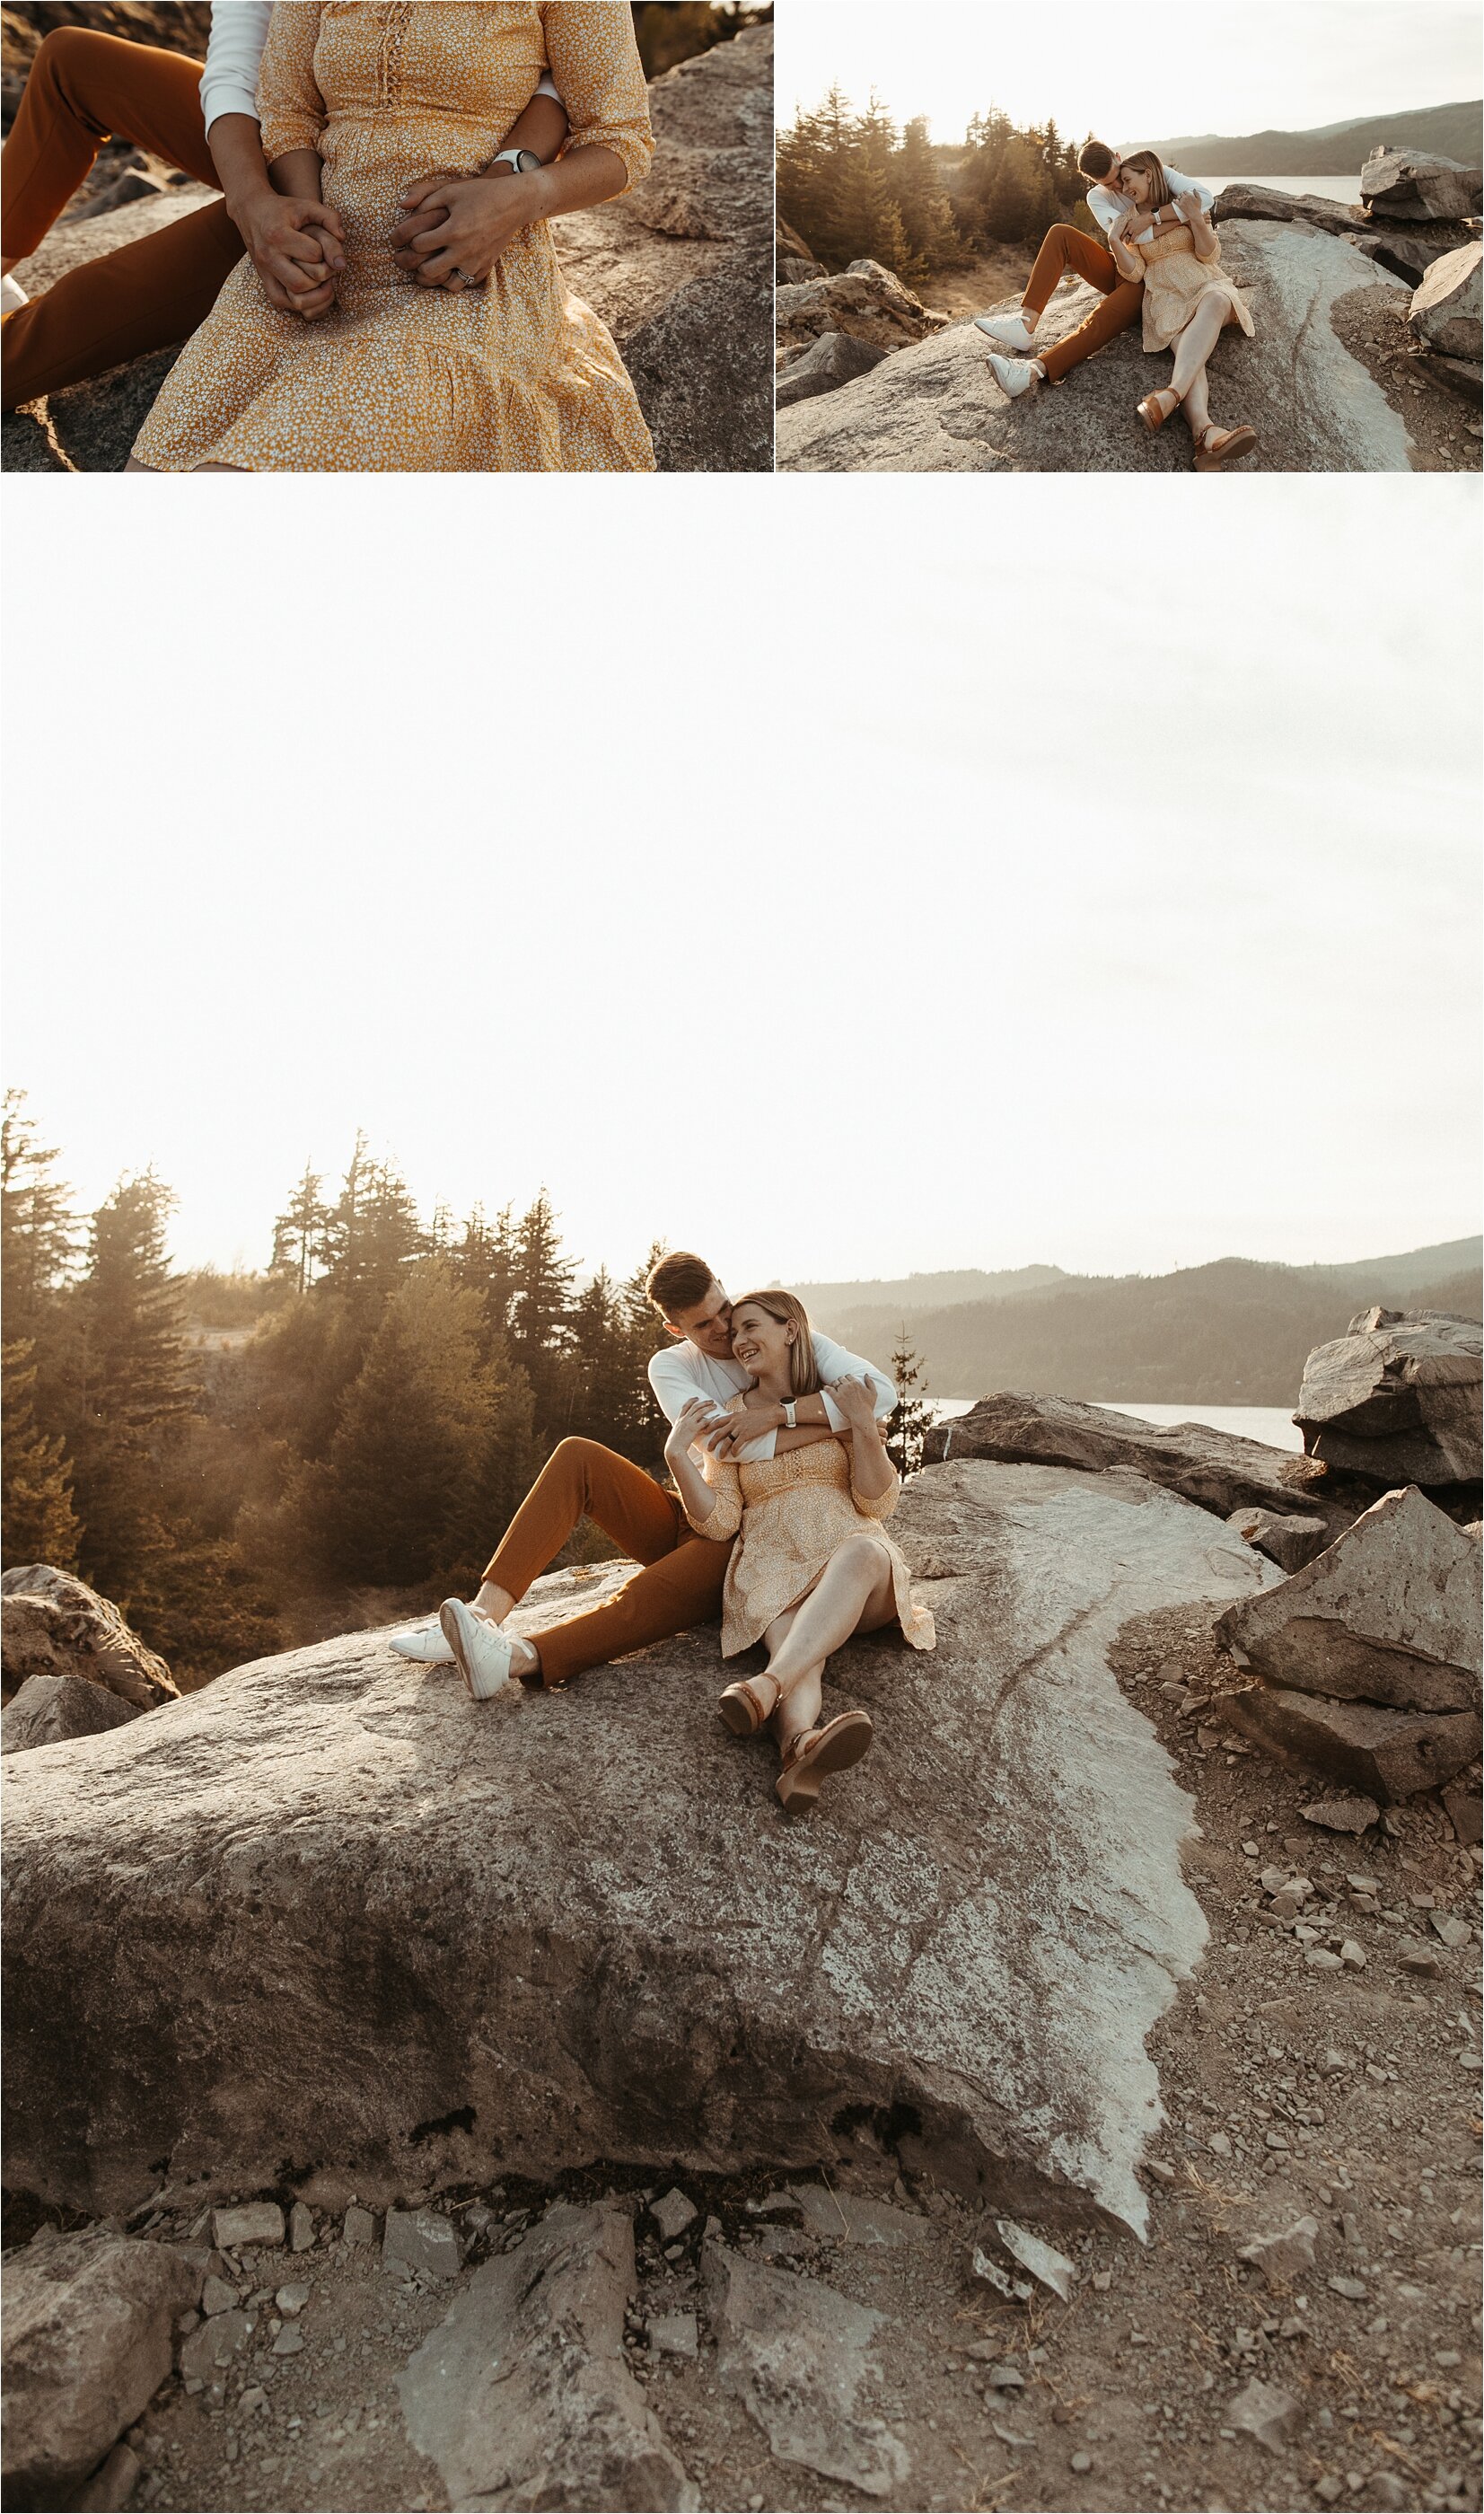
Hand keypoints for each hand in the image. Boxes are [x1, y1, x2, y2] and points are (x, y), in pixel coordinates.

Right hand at [231, 187, 344, 316]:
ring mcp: (264, 272)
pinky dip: (301, 303)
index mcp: (278, 234)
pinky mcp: (263, 282)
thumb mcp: (307, 205)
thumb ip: (329, 217)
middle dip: (322, 279)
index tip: (325, 249)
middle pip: (303, 283)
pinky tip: (311, 290)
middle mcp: (268, 256)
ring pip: (295, 300)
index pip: (313, 255)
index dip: (325, 254)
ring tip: (324, 282)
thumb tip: (343, 239)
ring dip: (315, 296)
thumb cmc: (284, 209)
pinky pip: (283, 303)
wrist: (251, 212)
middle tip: (329, 270)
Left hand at [390, 169, 543, 288]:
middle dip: (416, 264)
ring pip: (447, 284)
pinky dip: (453, 279)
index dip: (407, 241)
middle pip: (428, 270)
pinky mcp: (485, 267)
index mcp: (453, 230)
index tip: (402, 239)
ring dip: (435, 277)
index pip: (419, 245)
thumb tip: (400, 206)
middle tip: (411, 258)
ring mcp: (476, 262)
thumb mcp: (450, 190)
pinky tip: (447, 269)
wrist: (513, 204)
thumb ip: (423, 198)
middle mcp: (464, 250)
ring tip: (429, 267)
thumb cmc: (478, 194)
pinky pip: (464, 284)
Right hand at [664, 1398, 724, 1465]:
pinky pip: (705, 1421)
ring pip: (700, 1411)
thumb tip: (681, 1430)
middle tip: (711, 1401)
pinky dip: (712, 1418)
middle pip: (695, 1407)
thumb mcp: (675, 1434)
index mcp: (679, 1420)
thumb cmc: (674, 1445)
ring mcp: (689, 1423)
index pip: (685, 1406)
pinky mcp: (694, 1429)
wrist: (673, 1450)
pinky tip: (717, 1416)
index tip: (696, 1398)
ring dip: (709, 1407)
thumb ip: (679, 1430)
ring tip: (715, 1406)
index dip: (691, 1401)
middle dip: (704, 1402)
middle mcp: (684, 1419)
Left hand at [702, 1401, 783, 1459]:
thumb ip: (736, 1418)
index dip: (709, 1427)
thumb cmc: (759, 1414)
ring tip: (719, 1457)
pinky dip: (734, 1451)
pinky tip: (733, 1455)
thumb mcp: (744, 1413)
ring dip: (722, 1450)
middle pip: (718, 1432)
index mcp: (733, 1416)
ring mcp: (740, 1428)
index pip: (717, 1421)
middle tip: (708, 1448)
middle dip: (712, 1441)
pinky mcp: (746, 1434)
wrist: (770, 1414)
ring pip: (726, 1441)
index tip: (704, 1432)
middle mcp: (734, 1421)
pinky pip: (737, 1445)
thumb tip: (731, 1421)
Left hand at [826, 1375, 878, 1430]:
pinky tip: (825, 1387)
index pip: (848, 1376)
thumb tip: (866, 1374)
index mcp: (856, 1383)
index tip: (846, 1383)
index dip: (847, 1379)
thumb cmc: (868, 1406)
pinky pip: (829, 1389)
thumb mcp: (873, 1393)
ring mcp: (842, 1391)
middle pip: (841, 1378)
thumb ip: (870, 1382)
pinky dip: (826, 1387)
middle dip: (840, 1381)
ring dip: (834, 1384)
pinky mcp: (836, 1397)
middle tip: (840, 1386)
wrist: (861, 1416)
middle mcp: (848, 1385)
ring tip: (834, 1387)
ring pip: (835, 1383)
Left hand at [1175, 189, 1204, 224]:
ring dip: (1178, 197)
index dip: (1184, 193)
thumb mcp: (1199, 199)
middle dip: (1181, 195)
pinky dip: (1174, 200)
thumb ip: (1196, 193)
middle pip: (1181, 194)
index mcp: (1189, 195)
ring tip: (1178, 199)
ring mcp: (1182, 201)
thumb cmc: (1197, 207)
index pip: (1185, 191)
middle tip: (1181, 197)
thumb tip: (1194, 189)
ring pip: (1178, 197)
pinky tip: (1173, 200)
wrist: (1194, 214)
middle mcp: (1185, 197)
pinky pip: (1175, 201)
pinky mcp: (1180, 205)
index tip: (1184, 195)